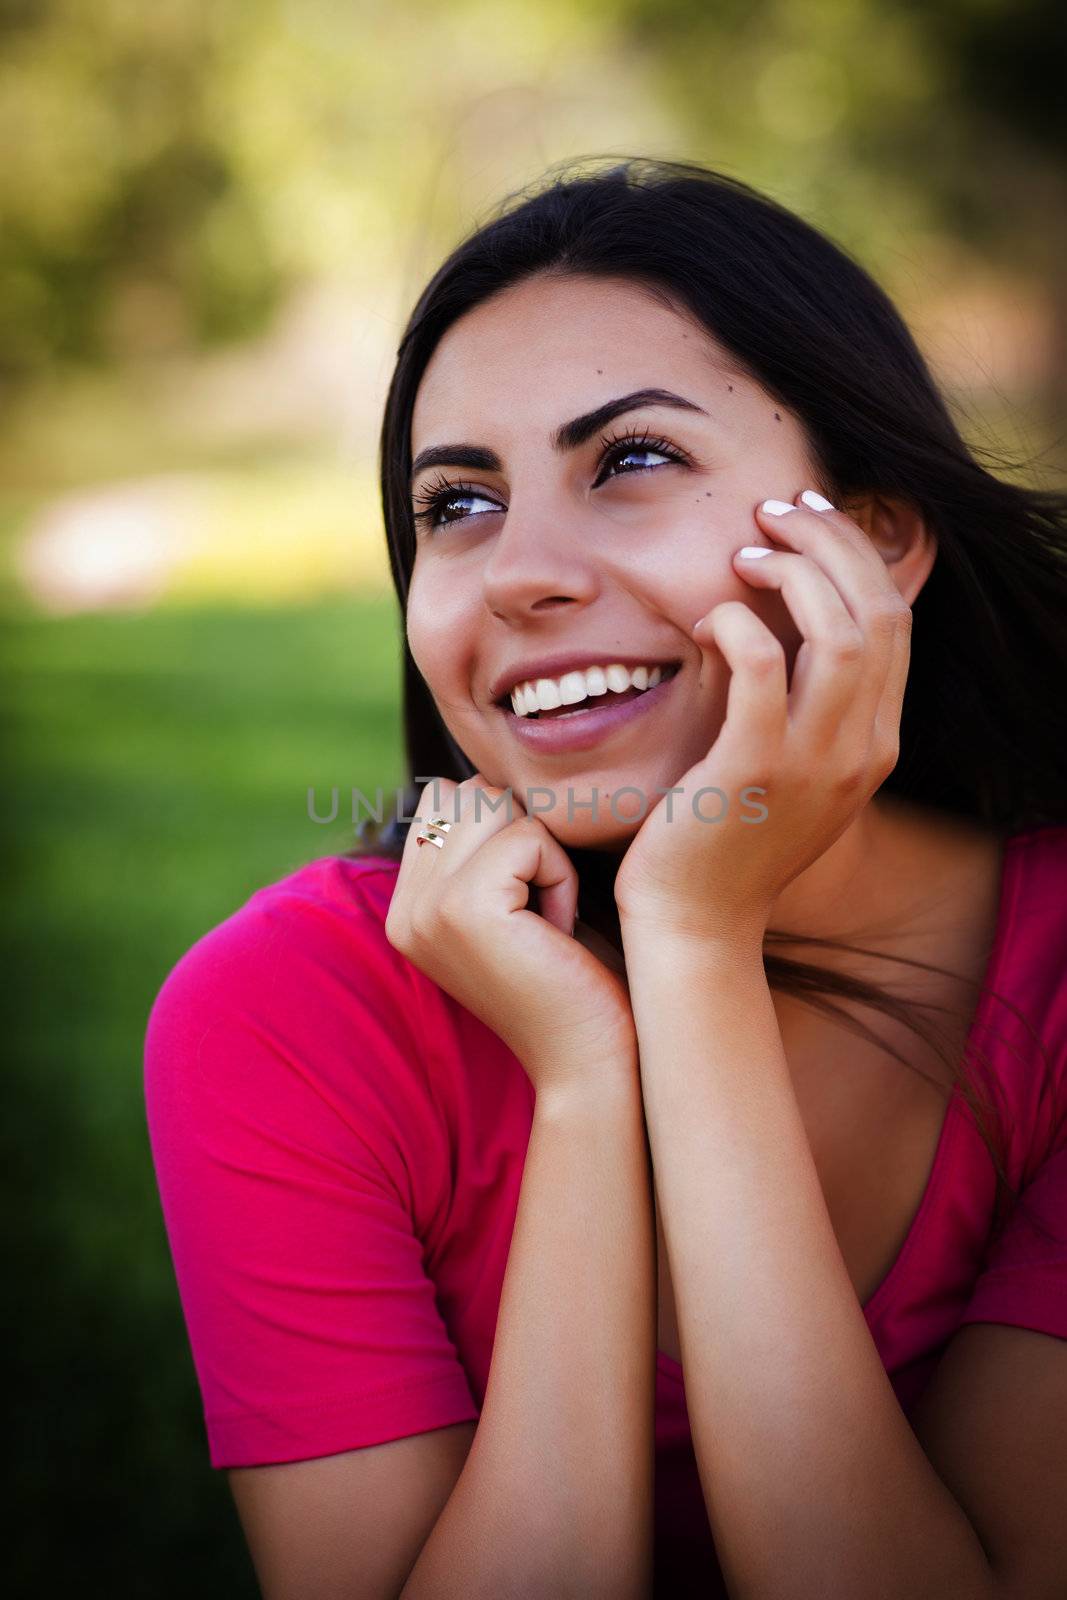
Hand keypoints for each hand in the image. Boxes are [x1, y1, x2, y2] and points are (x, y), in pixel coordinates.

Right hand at [385, 775, 636, 1096]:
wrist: (589, 1059)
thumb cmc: (572, 978)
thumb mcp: (513, 904)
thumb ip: (482, 847)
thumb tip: (485, 776)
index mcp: (406, 906)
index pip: (448, 799)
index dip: (508, 830)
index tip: (527, 903)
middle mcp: (404, 907)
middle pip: (472, 794)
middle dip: (527, 838)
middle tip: (542, 914)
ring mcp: (427, 908)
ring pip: (499, 807)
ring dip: (546, 855)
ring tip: (548, 921)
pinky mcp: (465, 908)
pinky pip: (529, 837)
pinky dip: (561, 876)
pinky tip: (558, 932)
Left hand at [613, 490, 912, 942]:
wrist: (696, 922)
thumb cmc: (725, 838)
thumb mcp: (784, 766)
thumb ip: (795, 701)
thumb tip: (762, 617)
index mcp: (876, 743)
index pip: (895, 622)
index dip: (856, 556)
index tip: (807, 521)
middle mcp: (863, 750)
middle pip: (880, 611)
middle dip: (831, 542)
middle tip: (774, 513)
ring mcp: (816, 763)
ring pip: (842, 629)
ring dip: (795, 571)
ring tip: (745, 552)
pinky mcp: (755, 769)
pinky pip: (763, 664)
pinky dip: (739, 623)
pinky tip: (708, 620)